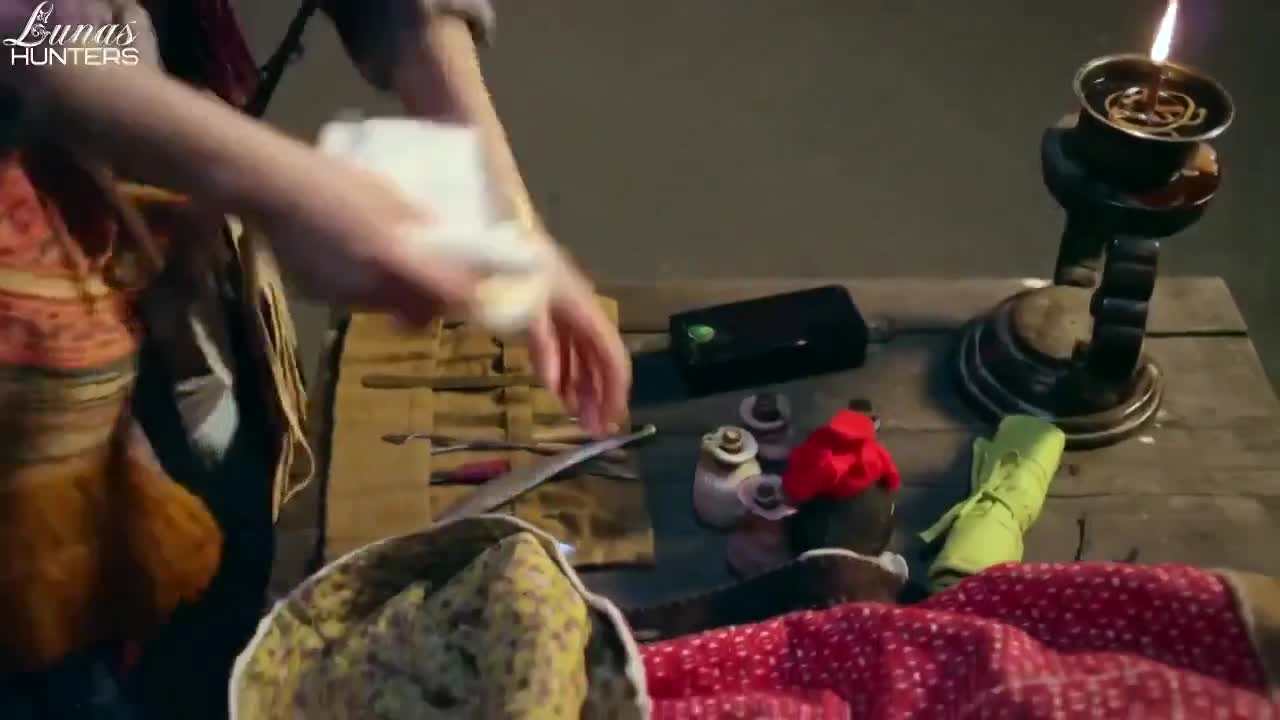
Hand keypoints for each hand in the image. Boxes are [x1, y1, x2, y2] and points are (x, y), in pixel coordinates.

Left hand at [254, 152, 628, 433]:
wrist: (291, 192)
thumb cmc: (333, 223)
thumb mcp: (376, 254)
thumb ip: (429, 282)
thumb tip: (480, 312)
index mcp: (492, 252)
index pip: (568, 309)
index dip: (596, 360)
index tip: (608, 407)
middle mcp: (502, 258)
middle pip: (570, 315)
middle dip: (593, 370)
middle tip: (600, 423)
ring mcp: (484, 267)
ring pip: (550, 319)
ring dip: (572, 365)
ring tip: (581, 413)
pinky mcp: (460, 279)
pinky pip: (520, 319)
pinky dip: (539, 350)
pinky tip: (541, 380)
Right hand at [255, 152, 477, 324]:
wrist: (269, 187)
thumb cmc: (334, 180)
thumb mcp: (389, 195)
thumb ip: (423, 224)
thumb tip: (452, 242)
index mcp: (392, 258)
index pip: (446, 295)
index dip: (465, 296)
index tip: (474, 288)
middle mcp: (370, 287)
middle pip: (418, 312)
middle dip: (431, 301)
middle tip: (435, 276)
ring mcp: (342, 297)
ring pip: (387, 309)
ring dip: (399, 295)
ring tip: (391, 261)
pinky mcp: (320, 297)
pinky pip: (357, 301)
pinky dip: (366, 288)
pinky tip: (355, 259)